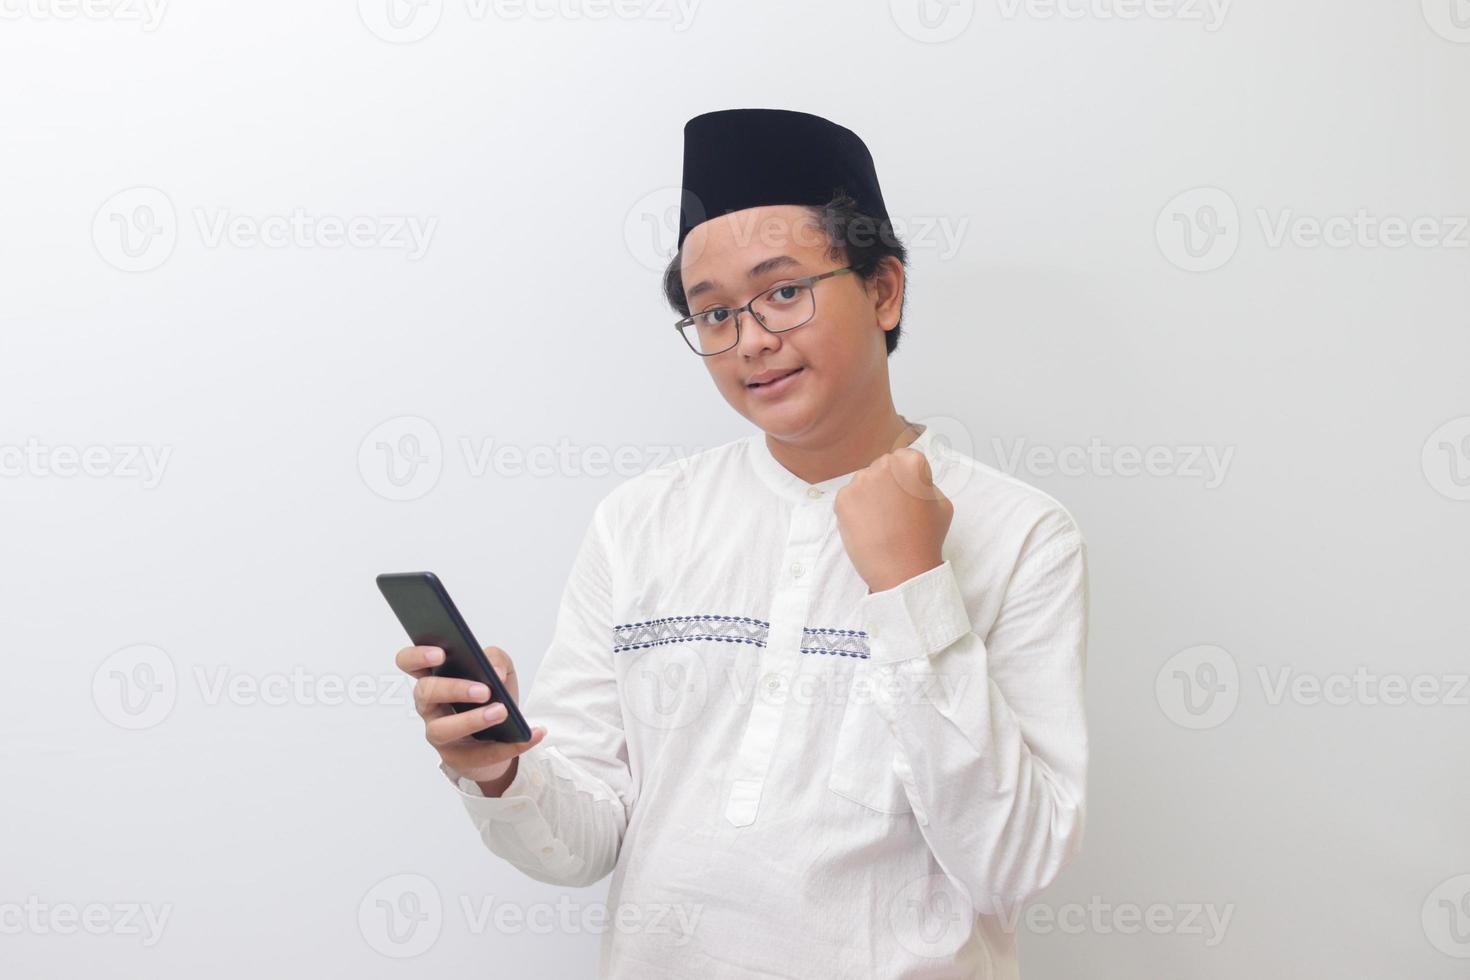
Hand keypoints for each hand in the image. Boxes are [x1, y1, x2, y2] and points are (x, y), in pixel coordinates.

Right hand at [396, 644, 545, 796]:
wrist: (502, 736)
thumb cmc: (492, 696)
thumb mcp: (499, 671)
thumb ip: (496, 659)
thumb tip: (494, 672)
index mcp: (435, 677)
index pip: (410, 662)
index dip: (417, 656)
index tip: (440, 654)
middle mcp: (430, 705)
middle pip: (425, 692)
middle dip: (454, 688)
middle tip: (484, 690)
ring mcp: (439, 733)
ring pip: (443, 729)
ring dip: (474, 720)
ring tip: (501, 712)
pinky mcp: (457, 758)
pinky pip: (481, 754)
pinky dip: (510, 745)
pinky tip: (533, 734)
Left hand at [833, 445, 952, 593]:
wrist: (902, 570)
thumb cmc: (926, 539)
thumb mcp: (942, 504)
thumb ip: (926, 483)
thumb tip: (912, 480)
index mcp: (911, 463)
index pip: (904, 457)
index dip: (907, 477)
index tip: (908, 494)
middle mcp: (883, 466)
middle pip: (882, 467)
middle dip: (886, 483)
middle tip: (893, 510)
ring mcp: (860, 482)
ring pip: (863, 482)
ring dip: (869, 495)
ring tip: (881, 522)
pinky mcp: (842, 499)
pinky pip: (848, 497)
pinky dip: (855, 509)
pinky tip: (868, 526)